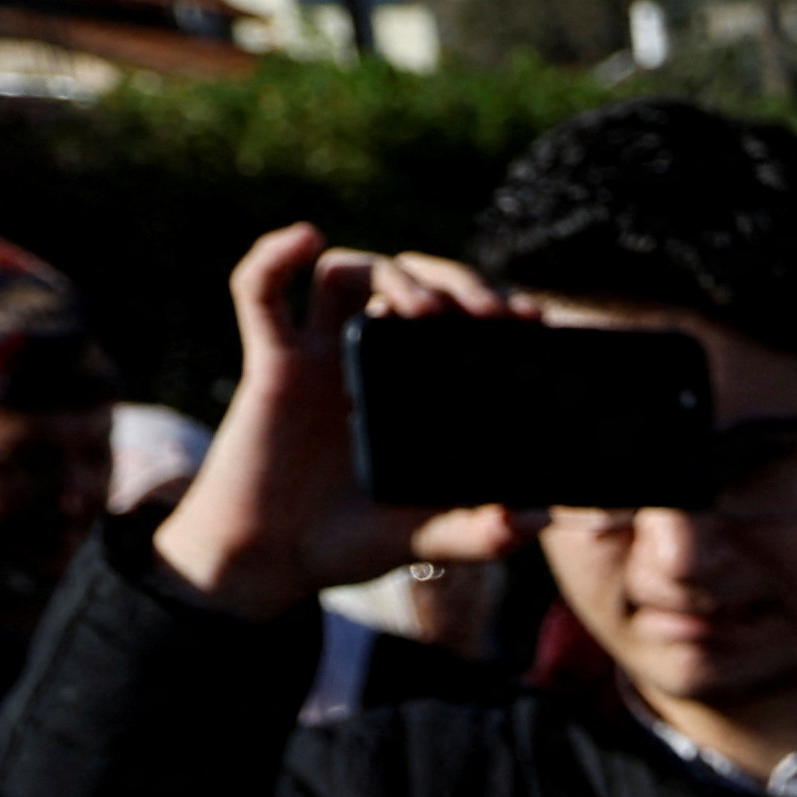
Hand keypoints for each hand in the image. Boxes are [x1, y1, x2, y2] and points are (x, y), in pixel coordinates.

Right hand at [157, 222, 532, 618]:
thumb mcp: (429, 538)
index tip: (533, 318)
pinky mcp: (270, 363)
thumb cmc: (349, 542)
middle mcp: (369, 359)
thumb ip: (482, 532)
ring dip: (388, 270)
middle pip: (412, 281)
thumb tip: (537, 517)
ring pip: (348, 271)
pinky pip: (259, 292)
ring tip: (423, 308)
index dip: (494, 307)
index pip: (458, 322)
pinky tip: (306, 236)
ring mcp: (319, 355)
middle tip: (489, 312)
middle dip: (454, 280)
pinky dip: (274, 255)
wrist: (271, 560)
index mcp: (413, 388)